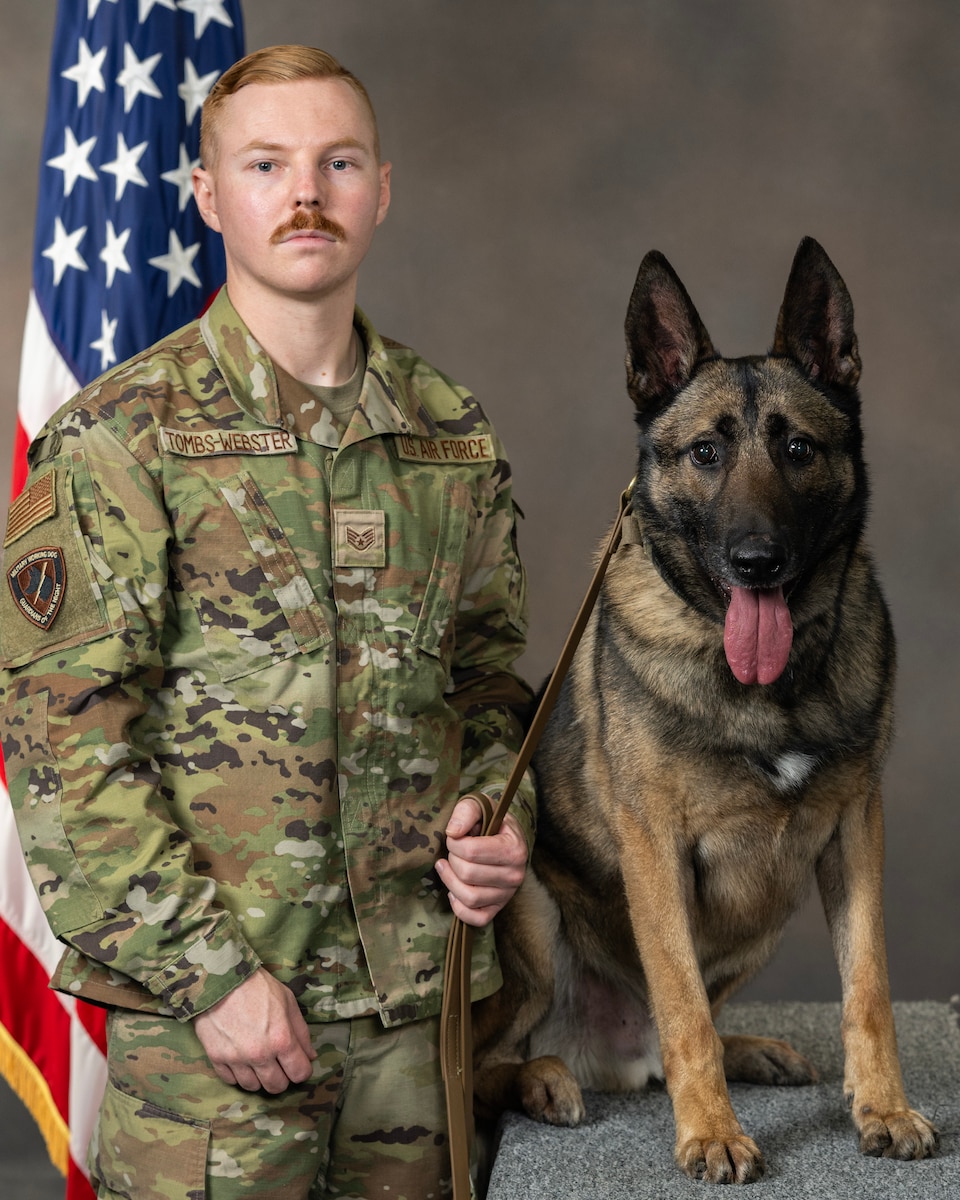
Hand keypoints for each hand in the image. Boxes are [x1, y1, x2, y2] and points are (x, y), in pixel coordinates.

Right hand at [193, 967, 315, 1093]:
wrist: (220, 979)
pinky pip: (231, 1080)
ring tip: (259, 1061)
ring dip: (259, 1077)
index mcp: (281, 1039)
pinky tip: (241, 1059)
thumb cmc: (258, 986)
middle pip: (276, 1086)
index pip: (299, 1073)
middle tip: (278, 1064)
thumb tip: (310, 1055)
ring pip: (253, 1087)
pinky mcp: (216, 1058)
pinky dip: (238, 1074)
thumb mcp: (287, 1001)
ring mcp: (236, 1059)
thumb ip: (301, 1031)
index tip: (298, 1063)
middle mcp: (260, 1054)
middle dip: (282, 1077)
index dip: (302, 1070)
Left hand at [437, 795, 527, 927]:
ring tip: (447, 867)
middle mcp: (515, 875)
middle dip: (452, 860)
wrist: (505, 838)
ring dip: (450, 881)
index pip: (471, 851)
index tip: (455, 837)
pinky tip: (454, 890)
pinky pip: (476, 919)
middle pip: (467, 874)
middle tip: (453, 852)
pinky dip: (459, 907)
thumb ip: (466, 812)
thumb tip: (452, 833)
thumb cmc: (490, 821)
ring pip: (469, 897)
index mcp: (514, 848)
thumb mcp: (480, 806)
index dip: (454, 843)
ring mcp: (507, 894)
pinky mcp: (498, 908)